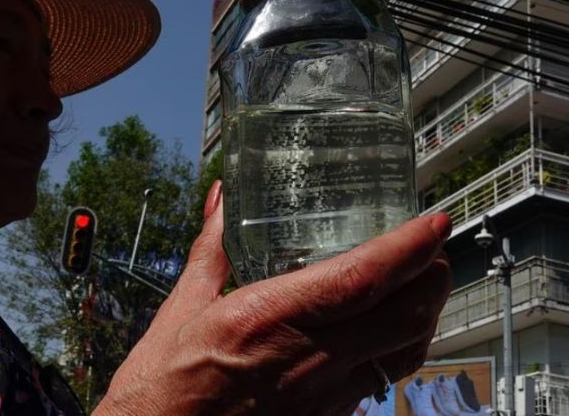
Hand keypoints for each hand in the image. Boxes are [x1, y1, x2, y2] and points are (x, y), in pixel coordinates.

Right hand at [95, 181, 451, 415]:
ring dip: (425, 313)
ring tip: (421, 283)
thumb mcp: (181, 308)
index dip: (407, 248)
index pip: (360, 279)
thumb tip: (222, 200)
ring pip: (405, 354)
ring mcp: (322, 396)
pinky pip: (382, 381)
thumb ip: (211, 249)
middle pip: (403, 316)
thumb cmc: (163, 387)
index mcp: (265, 320)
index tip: (432, 222)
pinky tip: (386, 332)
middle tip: (432, 246)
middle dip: (432, 276)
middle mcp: (305, 360)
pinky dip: (400, 348)